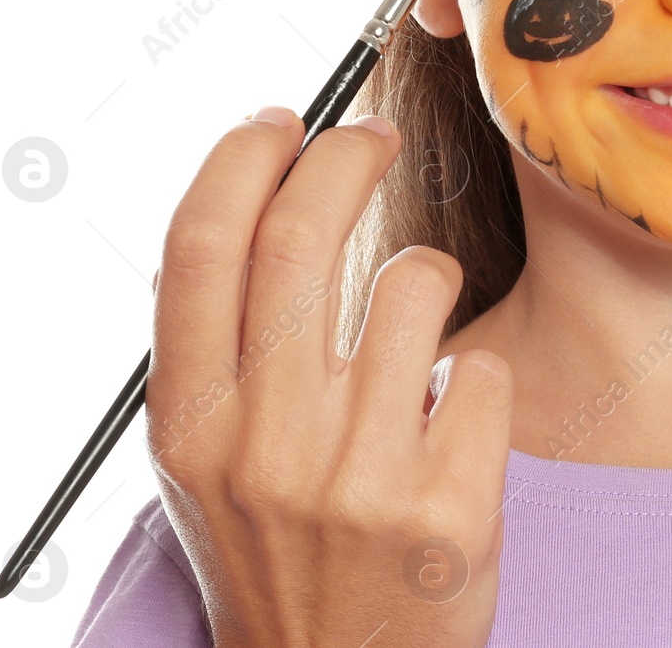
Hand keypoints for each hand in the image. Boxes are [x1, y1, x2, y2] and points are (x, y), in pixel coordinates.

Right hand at [145, 106, 512, 647]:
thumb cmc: (276, 552)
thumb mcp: (205, 463)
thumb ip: (217, 345)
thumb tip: (252, 192)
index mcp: (188, 426)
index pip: (200, 245)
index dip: (241, 158)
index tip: (282, 119)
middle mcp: (262, 448)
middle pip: (300, 234)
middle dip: (347, 153)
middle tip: (375, 135)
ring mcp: (357, 480)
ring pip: (414, 280)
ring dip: (425, 273)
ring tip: (418, 322)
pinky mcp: (448, 511)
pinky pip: (483, 367)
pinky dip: (474, 373)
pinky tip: (450, 422)